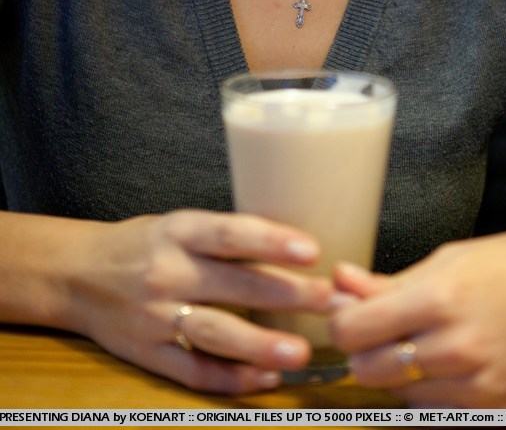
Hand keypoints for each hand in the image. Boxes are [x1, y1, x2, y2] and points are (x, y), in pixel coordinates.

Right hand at [66, 209, 333, 393]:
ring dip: (262, 345)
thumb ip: (225, 238)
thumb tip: (293, 250)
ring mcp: (156, 317)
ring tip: (301, 351)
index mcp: (179, 231)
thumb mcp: (180, 225)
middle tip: (330, 302)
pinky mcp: (148, 354)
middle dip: (287, 295)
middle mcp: (167, 272)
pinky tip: (265, 377)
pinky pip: (195, 371)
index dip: (271, 241)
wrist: (77, 275)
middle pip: (234, 285)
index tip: (312, 251)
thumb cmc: (143, 244)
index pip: (230, 234)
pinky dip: (232, 378)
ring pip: (216, 333)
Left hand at [330, 230, 505, 406]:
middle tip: (377, 329)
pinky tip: (442, 363)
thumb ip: (389, 282)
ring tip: (418, 340)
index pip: (353, 331)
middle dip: (362, 350)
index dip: (341, 321)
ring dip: (394, 372)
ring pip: (397, 394)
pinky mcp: (495, 410)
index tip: (347, 312)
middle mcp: (455, 348)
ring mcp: (477, 386)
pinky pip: (434, 410)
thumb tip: (339, 282)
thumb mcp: (450, 258)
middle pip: (367, 369)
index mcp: (440, 298)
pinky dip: (426, 390)